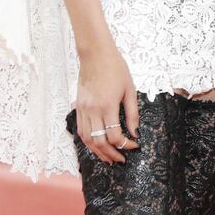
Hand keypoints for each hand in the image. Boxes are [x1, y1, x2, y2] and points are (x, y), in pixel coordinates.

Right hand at [74, 37, 139, 164]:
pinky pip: (81, 130)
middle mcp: (93, 110)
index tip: (134, 146)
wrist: (95, 54)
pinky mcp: (78, 106)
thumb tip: (135, 133)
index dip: (125, 145)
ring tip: (108, 158)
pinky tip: (97, 145)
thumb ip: (132, 114)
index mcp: (108, 105)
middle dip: (111, 154)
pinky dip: (89, 141)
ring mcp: (83, 109)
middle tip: (121, 160)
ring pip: (87, 139)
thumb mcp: (130, 90)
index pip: (114, 136)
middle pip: (99, 142)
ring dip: (98, 152)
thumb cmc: (115, 68)